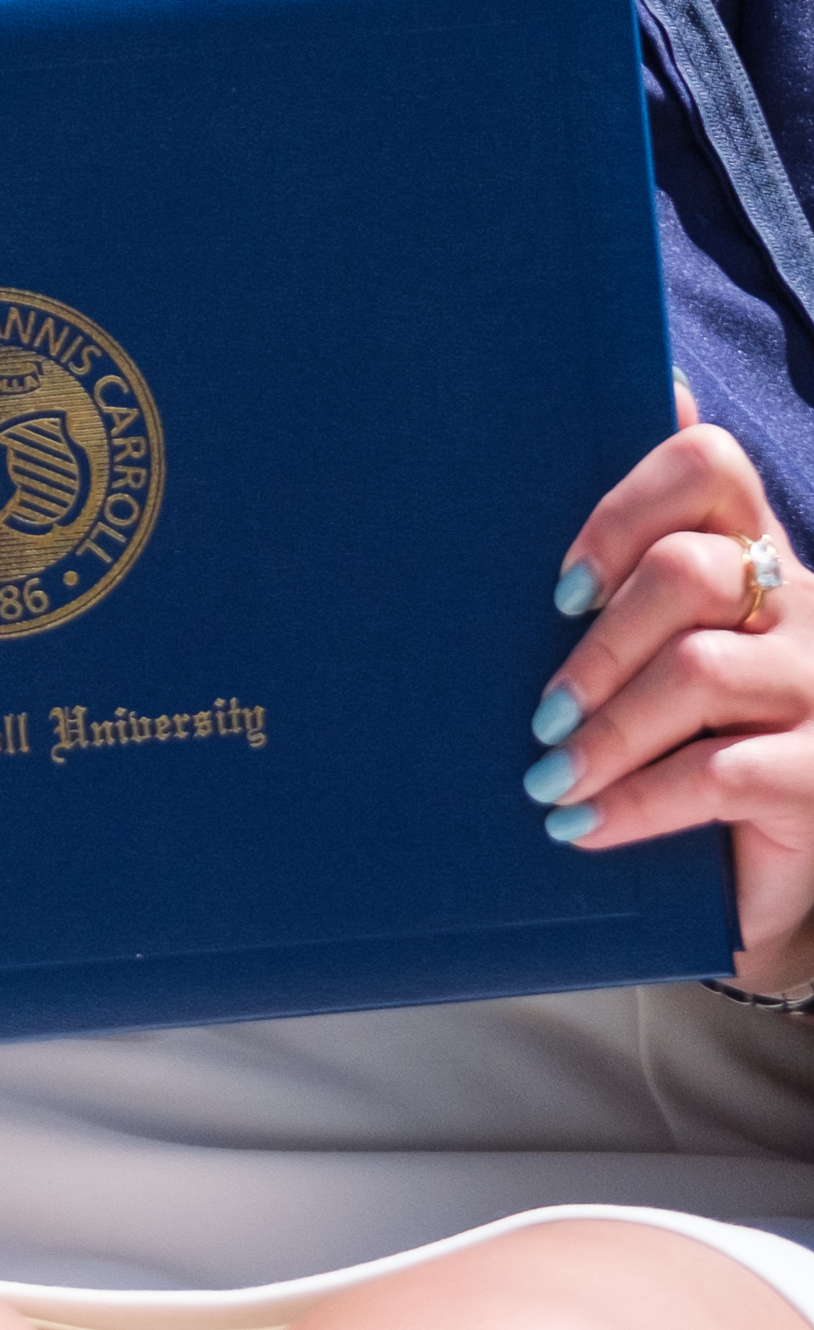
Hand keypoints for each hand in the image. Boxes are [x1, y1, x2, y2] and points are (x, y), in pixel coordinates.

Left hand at [531, 408, 813, 980]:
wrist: (772, 874)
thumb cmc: (684, 743)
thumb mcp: (652, 656)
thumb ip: (614, 581)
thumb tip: (557, 455)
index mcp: (753, 558)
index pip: (708, 467)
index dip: (622, 511)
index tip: (562, 589)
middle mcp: (801, 608)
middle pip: (687, 571)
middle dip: (595, 646)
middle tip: (542, 713)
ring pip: (699, 670)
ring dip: (604, 732)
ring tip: (547, 778)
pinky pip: (721, 772)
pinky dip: (636, 800)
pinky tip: (582, 825)